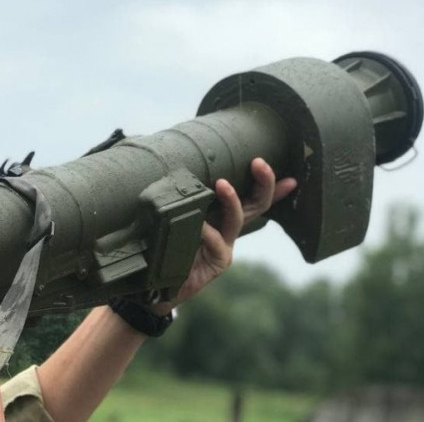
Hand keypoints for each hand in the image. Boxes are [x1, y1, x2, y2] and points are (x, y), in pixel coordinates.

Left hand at [153, 158, 296, 313]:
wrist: (158, 286)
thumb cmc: (166, 247)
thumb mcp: (175, 219)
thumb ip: (181, 202)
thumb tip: (173, 171)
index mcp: (221, 218)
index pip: (251, 198)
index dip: (270, 186)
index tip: (290, 175)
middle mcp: (227, 231)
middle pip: (255, 205)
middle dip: (263, 183)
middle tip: (259, 163)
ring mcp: (224, 247)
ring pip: (236, 220)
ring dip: (231, 200)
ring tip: (222, 184)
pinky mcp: (216, 263)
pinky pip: (216, 242)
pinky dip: (207, 230)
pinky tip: (199, 223)